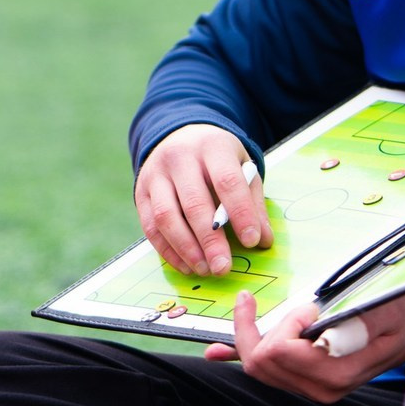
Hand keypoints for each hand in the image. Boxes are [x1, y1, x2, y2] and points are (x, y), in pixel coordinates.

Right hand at [134, 124, 272, 276]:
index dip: (241, 213)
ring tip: (205, 270)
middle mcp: (180, 157)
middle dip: (210, 240)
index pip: (227, 180)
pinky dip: (168, 251)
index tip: (252, 241)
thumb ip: (253, 202)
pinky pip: (151, 226)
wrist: (180, 135)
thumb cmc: (217, 158)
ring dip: (186, 249)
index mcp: (212, 146)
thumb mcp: (241, 166)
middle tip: (224, 268)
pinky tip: (187, 265)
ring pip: (166, 216)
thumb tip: (263, 240)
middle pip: (194, 202)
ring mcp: (156, 174)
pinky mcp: (141, 192)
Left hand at [203, 288, 404, 403]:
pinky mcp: (306, 380)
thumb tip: (310, 325)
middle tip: (261, 300)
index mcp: (335, 372)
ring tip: (250, 306)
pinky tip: (217, 351)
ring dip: (248, 335)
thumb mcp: (382, 306)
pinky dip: (240, 354)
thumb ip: (346, 319)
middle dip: (255, 328)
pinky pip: (266, 372)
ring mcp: (312, 387)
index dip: (285, 324)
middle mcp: (320, 387)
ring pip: (258, 367)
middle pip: (261, 363)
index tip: (307, 306)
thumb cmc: (400, 309)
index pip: (279, 353)